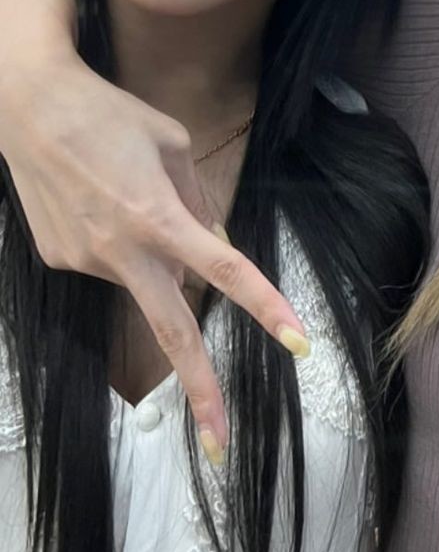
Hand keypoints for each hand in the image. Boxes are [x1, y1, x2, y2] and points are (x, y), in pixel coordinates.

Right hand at [0, 0, 305, 452]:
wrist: (28, 107)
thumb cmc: (107, 113)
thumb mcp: (171, 141)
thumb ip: (197, 198)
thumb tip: (211, 241)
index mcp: (158, 218)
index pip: (223, 268)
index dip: (264, 306)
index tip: (298, 342)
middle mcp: (121, 250)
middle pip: (171, 330)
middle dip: (200, 390)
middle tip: (222, 445)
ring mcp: (85, 260)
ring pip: (141, 273)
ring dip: (148, 248)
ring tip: (117, 181)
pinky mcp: (60, 260)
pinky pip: (109, 260)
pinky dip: (116, 239)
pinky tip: (92, 196)